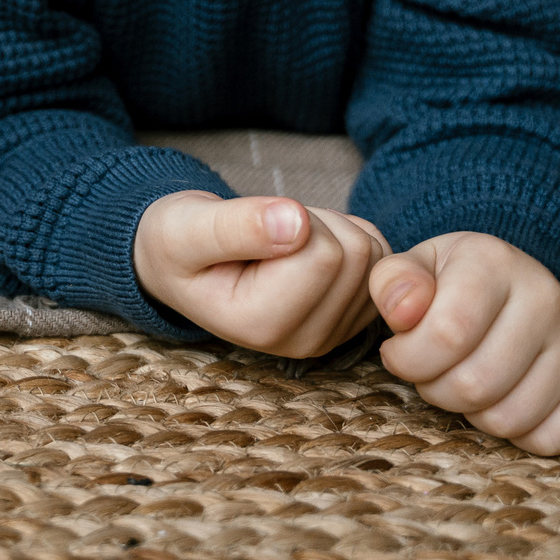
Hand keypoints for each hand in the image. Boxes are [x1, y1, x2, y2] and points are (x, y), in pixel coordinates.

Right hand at [133, 191, 388, 357]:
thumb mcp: (187, 227)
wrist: (181, 262)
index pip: (324, 254)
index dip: (293, 217)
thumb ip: (236, 225)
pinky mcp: (351, 319)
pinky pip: (381, 257)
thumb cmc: (178, 242)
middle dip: (316, 222)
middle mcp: (304, 342)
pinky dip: (348, 236)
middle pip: (356, 254)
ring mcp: (332, 335)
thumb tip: (295, 221)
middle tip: (267, 231)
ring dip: (332, 228)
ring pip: (373, 254)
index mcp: (262, 326)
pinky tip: (305, 249)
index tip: (251, 228)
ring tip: (281, 240)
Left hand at [372, 231, 559, 454]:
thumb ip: (393, 282)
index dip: (408, 359)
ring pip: (509, 419)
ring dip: (473, 414)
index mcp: (493, 262)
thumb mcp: (415, 269)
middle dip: (436, 390)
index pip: (447, 334)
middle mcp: (547, 296)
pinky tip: (505, 399)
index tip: (399, 352)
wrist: (514, 285)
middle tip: (434, 371)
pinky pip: (550, 440)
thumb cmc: (453, 285)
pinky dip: (517, 436)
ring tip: (468, 380)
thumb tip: (403, 311)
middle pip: (475, 385)